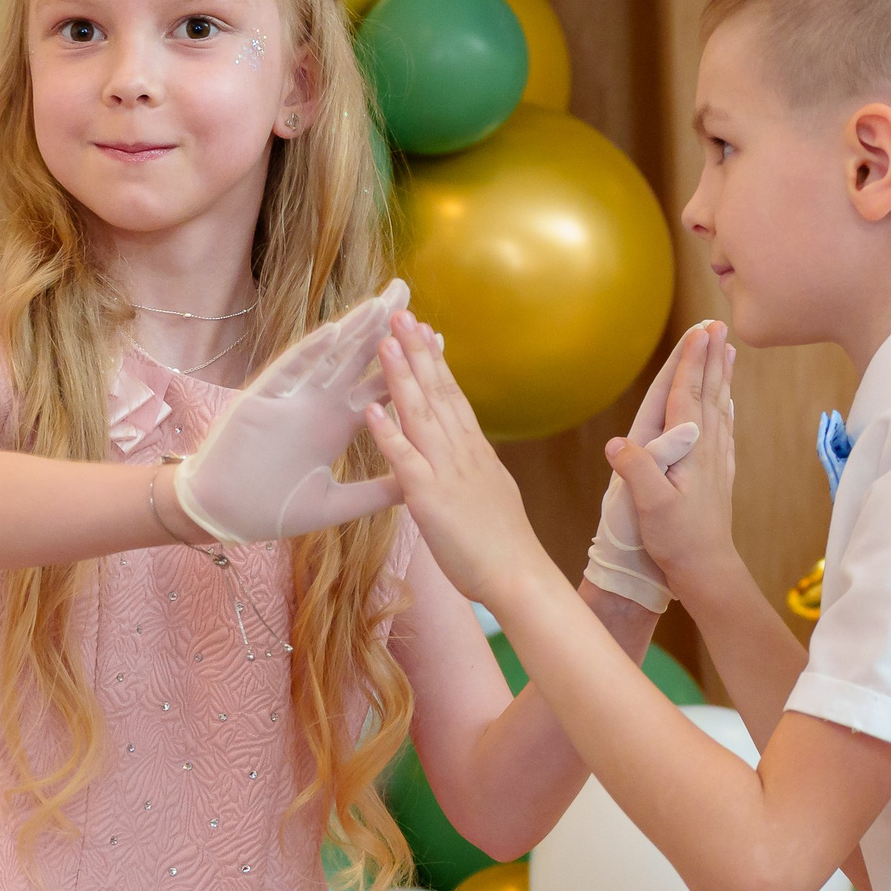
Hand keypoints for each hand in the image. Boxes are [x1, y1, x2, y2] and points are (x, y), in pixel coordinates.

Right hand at [173, 280, 407, 541]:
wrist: (223, 514)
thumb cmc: (270, 508)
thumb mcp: (334, 503)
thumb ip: (374, 494)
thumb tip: (416, 487)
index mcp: (336, 426)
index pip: (379, 387)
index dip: (407, 364)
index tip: (435, 337)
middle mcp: (318, 405)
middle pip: (356, 358)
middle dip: (381, 325)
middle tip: (405, 291)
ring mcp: (291, 400)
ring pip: (327, 356)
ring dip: (352, 329)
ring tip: (380, 303)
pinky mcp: (262, 402)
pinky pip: (289, 372)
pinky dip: (310, 353)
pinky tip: (333, 332)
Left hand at [364, 310, 552, 605]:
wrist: (519, 576)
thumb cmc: (503, 545)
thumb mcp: (491, 494)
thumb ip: (475, 469)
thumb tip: (471, 454)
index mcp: (475, 452)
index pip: (453, 396)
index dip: (437, 362)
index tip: (424, 331)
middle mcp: (462, 452)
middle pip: (438, 392)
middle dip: (417, 351)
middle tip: (401, 314)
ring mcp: (447, 472)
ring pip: (421, 414)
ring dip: (400, 375)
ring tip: (383, 341)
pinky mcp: (430, 498)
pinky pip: (405, 460)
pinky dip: (387, 432)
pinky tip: (371, 408)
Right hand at [615, 320, 738, 597]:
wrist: (707, 570)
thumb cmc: (677, 540)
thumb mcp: (651, 506)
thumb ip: (637, 470)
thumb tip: (617, 442)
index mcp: (689, 448)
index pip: (688, 394)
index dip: (692, 360)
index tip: (700, 329)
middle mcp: (706, 448)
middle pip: (709, 391)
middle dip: (711, 357)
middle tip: (717, 324)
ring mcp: (716, 460)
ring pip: (719, 406)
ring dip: (721, 376)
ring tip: (727, 350)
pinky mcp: (718, 474)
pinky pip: (723, 430)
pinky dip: (725, 408)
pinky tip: (727, 404)